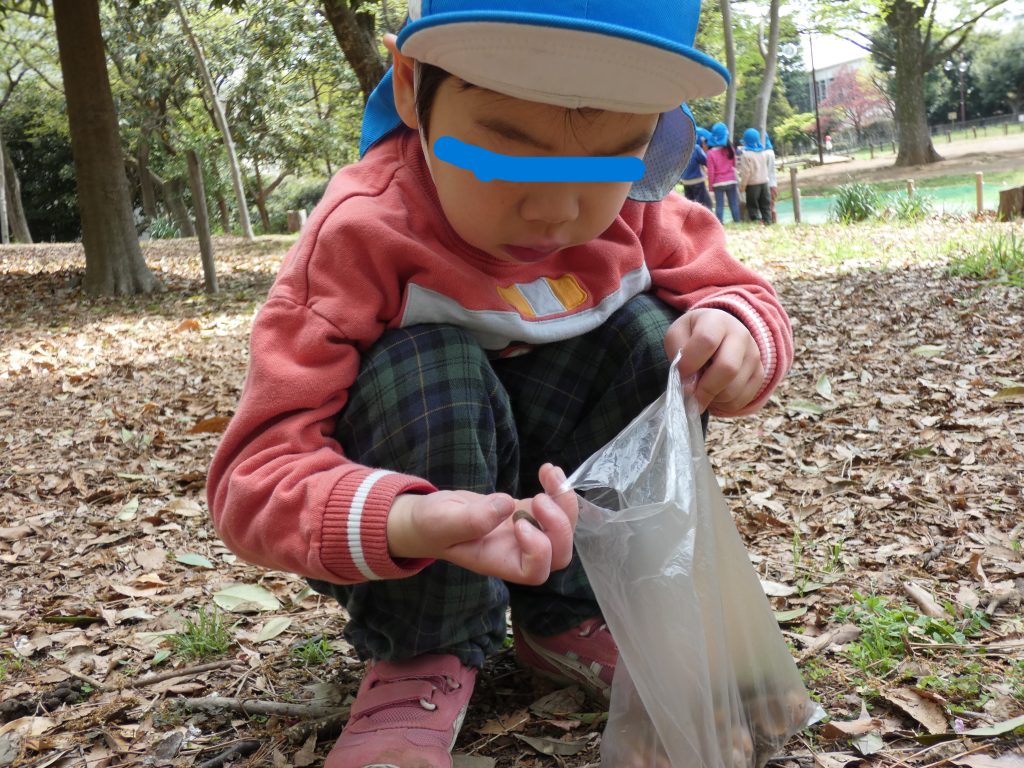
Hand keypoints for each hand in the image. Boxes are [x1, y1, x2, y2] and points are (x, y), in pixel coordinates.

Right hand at [387, 463, 577, 584]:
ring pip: (562, 530)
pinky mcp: (527, 512)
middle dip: (559, 527)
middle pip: (558, 555)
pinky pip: (555, 507)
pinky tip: (546, 470)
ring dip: (564, 502)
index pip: (535, 572)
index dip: (538, 550)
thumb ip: (471, 520)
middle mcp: (517, 552)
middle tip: (540, 499)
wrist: (429, 517)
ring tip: (549, 473)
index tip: (519, 522)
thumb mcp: (441, 521)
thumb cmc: (430, 526)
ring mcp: (525, 532)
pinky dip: (557, 489)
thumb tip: (506, 505)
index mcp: (498, 562)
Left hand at [664, 308, 763, 414]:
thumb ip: (679, 358)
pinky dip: (723, 405)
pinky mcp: (759, 374)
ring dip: (712, 398)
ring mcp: (754, 355)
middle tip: (689, 397)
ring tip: (701, 392)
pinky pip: (741, 400)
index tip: (679, 374)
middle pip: (728, 368)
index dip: (690, 363)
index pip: (707, 341)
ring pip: (734, 389)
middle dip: (704, 389)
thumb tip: (690, 387)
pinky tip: (714, 396)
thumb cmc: (692, 336)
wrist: (717, 334)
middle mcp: (741, 335)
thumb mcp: (677, 337)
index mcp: (717, 320)